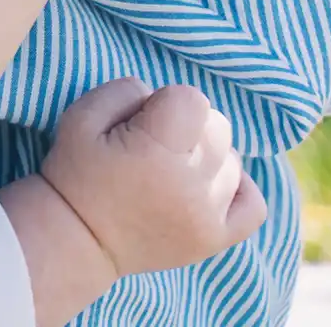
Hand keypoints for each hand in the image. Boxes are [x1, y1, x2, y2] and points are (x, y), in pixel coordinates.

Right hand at [39, 78, 266, 281]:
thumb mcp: (81, 115)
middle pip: (219, 128)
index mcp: (156, 152)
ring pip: (233, 162)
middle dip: (189, 124)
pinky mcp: (217, 240)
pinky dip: (238, 187)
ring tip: (175, 168)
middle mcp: (191, 186)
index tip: (143, 119)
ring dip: (207, 155)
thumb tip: (161, 98)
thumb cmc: (77, 171)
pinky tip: (210, 183)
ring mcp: (208, 217)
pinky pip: (254, 204)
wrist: (80, 238)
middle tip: (157, 142)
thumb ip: (125, 91)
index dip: (167, 101)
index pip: (193, 100)